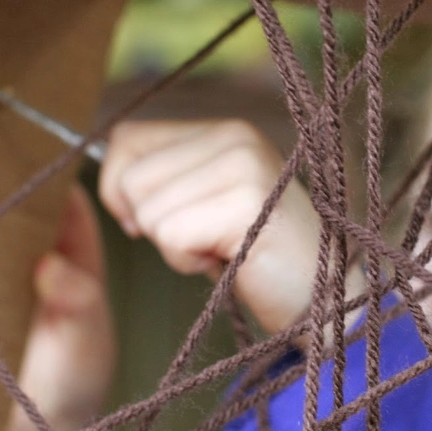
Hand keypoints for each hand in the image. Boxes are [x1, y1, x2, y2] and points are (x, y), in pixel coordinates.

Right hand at [0, 185, 115, 430]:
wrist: (35, 430)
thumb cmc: (74, 375)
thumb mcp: (86, 341)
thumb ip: (81, 304)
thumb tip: (53, 267)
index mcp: (73, 260)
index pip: (64, 207)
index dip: (48, 183)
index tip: (25, 165)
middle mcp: (32, 262)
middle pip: (15, 214)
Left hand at [99, 120, 325, 336]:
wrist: (324, 299)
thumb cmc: (256, 258)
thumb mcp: (207, 204)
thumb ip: (166, 179)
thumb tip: (108, 181)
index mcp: (224, 130)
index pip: (126, 139)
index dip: (121, 190)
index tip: (160, 222)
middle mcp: (234, 136)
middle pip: (131, 179)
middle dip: (153, 225)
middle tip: (207, 240)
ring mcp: (243, 166)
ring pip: (147, 210)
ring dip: (175, 248)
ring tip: (222, 249)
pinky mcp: (246, 203)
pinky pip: (170, 235)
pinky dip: (189, 262)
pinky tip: (229, 261)